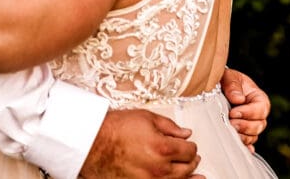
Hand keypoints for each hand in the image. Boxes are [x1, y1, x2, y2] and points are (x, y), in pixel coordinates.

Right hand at [79, 109, 201, 178]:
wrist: (92, 142)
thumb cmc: (113, 128)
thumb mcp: (145, 117)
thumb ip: (169, 126)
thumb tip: (185, 133)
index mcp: (164, 148)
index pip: (190, 150)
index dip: (191, 145)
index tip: (188, 143)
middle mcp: (160, 168)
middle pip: (188, 167)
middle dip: (192, 160)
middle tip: (191, 155)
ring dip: (190, 177)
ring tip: (197, 176)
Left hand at [220, 68, 269, 151]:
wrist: (218, 86)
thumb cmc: (226, 80)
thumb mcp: (229, 77)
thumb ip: (233, 85)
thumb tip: (238, 99)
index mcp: (258, 98)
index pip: (261, 108)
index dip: (249, 113)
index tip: (233, 113)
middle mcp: (257, 113)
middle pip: (259, 125)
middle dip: (245, 126)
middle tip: (230, 124)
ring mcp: (251, 124)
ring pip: (253, 135)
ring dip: (242, 136)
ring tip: (230, 132)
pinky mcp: (243, 132)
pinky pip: (248, 142)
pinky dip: (246, 146)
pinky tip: (241, 148)